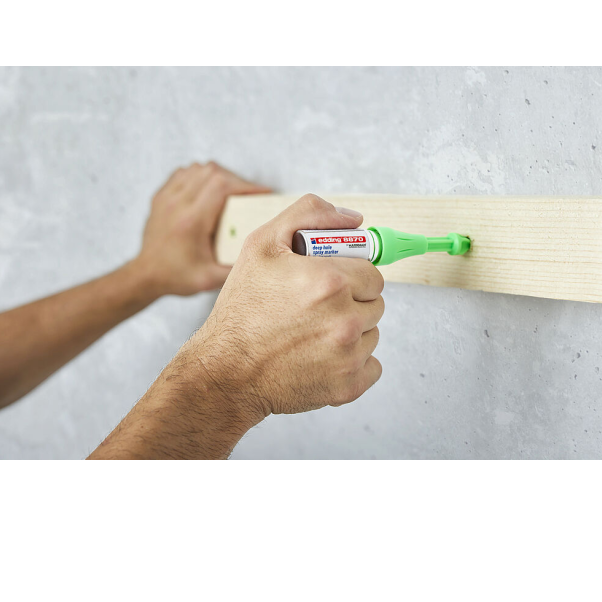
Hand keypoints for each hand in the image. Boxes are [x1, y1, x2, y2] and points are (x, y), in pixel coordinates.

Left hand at [134, 162, 269, 296]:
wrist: (145, 276)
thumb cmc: (177, 277)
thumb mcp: (210, 279)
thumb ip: (236, 268)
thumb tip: (262, 253)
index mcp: (191, 221)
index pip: (222, 186)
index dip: (246, 185)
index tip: (262, 193)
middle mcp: (177, 203)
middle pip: (212, 172)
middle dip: (236, 179)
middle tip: (248, 194)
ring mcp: (166, 197)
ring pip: (198, 168)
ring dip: (218, 175)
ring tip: (230, 191)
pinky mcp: (161, 196)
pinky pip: (184, 172)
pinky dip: (200, 175)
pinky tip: (208, 190)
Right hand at [187, 194, 384, 419]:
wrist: (225, 372)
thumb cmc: (242, 310)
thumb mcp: (262, 244)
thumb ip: (309, 215)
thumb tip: (354, 220)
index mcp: (330, 282)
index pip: (372, 272)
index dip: (350, 275)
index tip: (328, 284)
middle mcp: (345, 320)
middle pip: (376, 302)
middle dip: (352, 302)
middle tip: (316, 308)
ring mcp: (349, 357)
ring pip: (372, 333)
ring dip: (352, 331)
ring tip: (314, 333)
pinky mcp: (348, 386)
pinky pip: (372, 366)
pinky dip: (353, 363)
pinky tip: (322, 357)